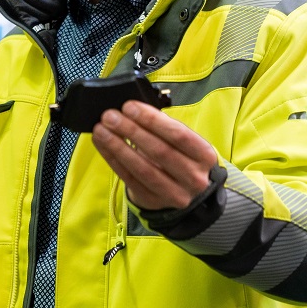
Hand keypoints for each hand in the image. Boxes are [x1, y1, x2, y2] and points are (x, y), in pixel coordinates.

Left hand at [91, 100, 216, 209]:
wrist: (184, 191)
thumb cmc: (180, 157)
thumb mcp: (183, 143)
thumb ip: (162, 127)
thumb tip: (131, 109)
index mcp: (205, 156)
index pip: (178, 134)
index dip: (152, 120)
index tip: (129, 106)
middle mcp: (194, 177)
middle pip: (159, 151)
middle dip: (131, 130)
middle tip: (110, 116)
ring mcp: (174, 193)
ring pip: (142, 168)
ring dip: (117, 146)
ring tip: (101, 130)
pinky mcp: (153, 201)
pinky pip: (129, 178)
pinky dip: (112, 159)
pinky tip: (102, 144)